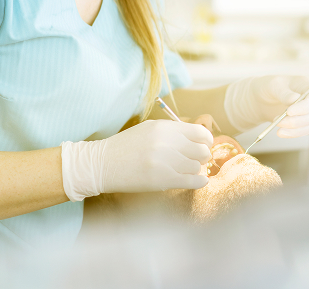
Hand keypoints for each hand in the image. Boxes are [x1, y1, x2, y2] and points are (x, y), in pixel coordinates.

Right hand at [60, 120, 213, 200]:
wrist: (102, 164)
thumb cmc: (126, 146)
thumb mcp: (150, 129)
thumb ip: (174, 132)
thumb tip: (200, 137)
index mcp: (164, 128)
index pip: (200, 132)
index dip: (206, 140)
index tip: (203, 145)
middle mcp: (167, 143)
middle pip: (202, 151)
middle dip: (202, 156)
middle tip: (196, 160)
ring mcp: (165, 162)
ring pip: (197, 167)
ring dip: (195, 169)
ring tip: (186, 170)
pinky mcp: (162, 180)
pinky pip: (193, 181)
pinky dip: (199, 181)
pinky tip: (199, 181)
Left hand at [224, 75, 308, 145]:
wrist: (263, 99)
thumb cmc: (269, 88)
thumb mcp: (273, 86)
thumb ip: (284, 92)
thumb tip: (294, 100)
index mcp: (307, 85)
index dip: (303, 108)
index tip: (289, 112)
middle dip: (295, 122)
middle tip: (278, 123)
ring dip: (296, 132)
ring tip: (278, 131)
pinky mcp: (307, 123)